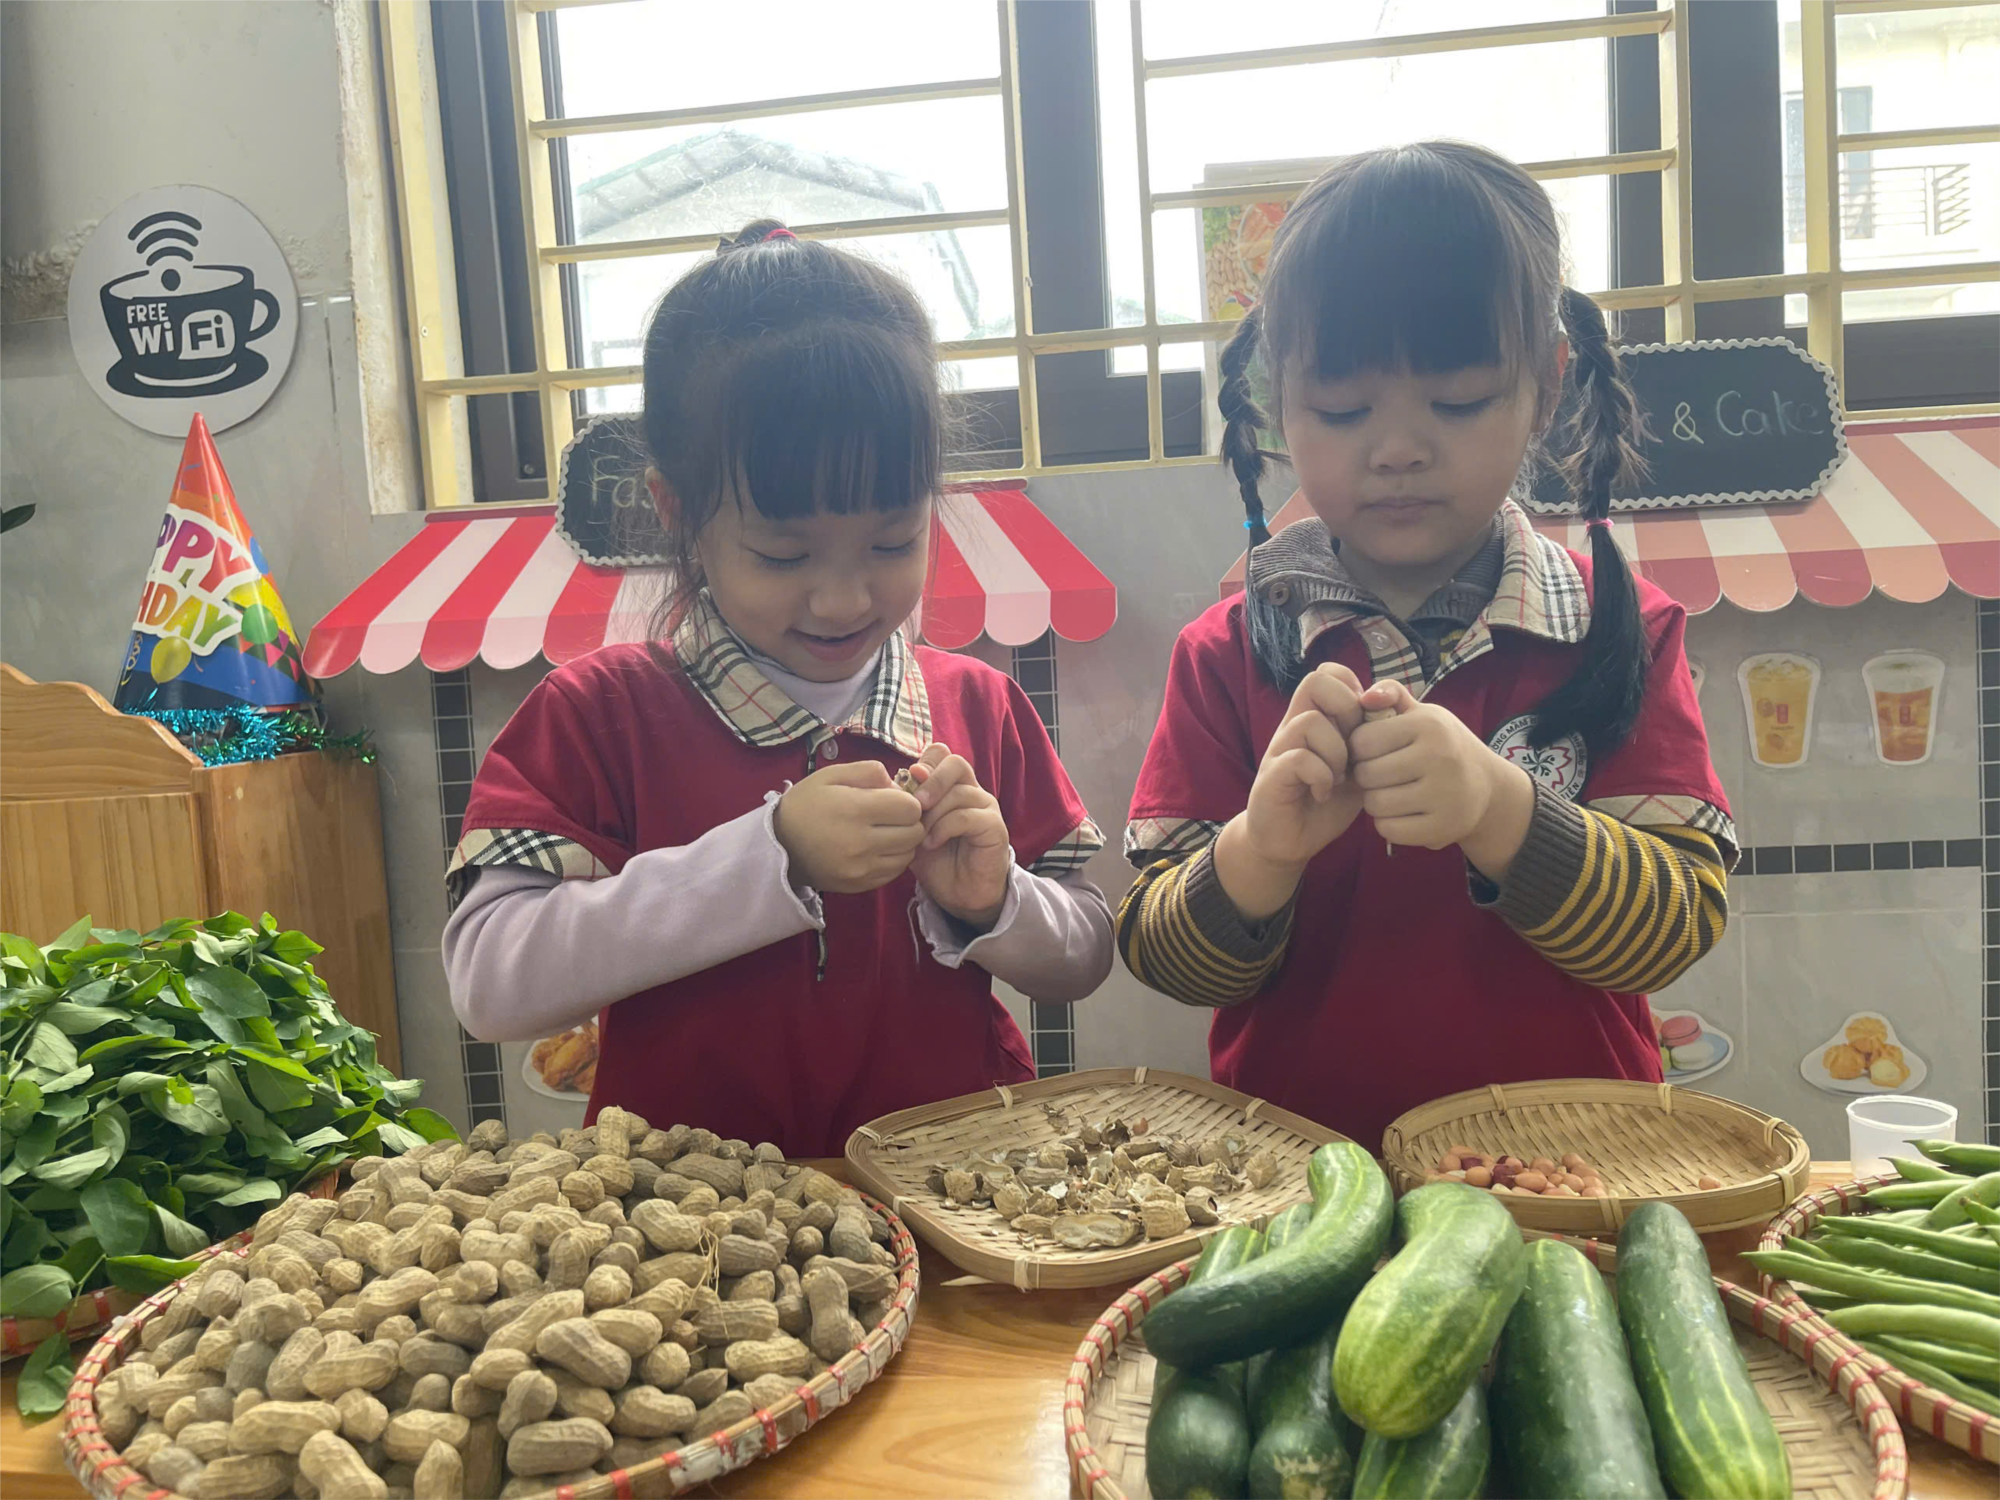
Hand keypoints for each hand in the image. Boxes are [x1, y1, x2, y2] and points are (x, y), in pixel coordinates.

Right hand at [773, 759, 925, 893]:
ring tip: (885, 832)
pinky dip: (893, 859)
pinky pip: (895, 872)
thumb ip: (867, 771)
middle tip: (892, 816)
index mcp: (855, 810)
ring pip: (909, 855)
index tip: (893, 799)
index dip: (907, 800)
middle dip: (909, 821)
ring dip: (903, 841)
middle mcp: (861, 843)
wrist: (778, 844)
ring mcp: (861, 869)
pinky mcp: (860, 885)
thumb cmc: (806, 804)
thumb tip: (897, 782)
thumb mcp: (830, 775)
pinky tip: (877, 849)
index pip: (911, 808)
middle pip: (915, 833)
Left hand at [907, 743, 1011, 929]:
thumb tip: (892, 785)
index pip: (942, 754)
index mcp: (952, 786)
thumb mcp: (913, 831)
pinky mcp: (994, 827)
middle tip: (915, 804)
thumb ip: (905, 809)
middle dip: (931, 781)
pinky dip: (945, 828)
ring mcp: (986, 807)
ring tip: (920, 835)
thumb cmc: (937, 861)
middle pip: (956, 762)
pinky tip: (932, 843)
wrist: (961, 895)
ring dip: (934, 812)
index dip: (924, 763)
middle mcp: (972, 791)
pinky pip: (968, 816)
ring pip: (960, 791)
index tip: (905, 784)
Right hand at [1214, 663, 1365, 919]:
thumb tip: (1395, 715)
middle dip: (1345, 711)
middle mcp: (1294, 726)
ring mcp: (1280, 749)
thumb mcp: (1357, 768)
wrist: (1290, 842)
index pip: (1329, 672)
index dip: (1352, 688)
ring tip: (1340, 778)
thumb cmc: (1324, 802)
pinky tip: (1324, 793)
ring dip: (1335, 752)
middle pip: (1315, 681)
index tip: (1363, 726)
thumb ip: (1370, 745)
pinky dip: (1320, 776)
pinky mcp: (1271, 777)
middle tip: (1354, 748)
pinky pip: (1299, 759)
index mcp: (1316, 719)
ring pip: (1310, 721)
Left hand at [1348, 680, 1534, 876]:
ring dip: (1376, 801)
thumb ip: (1392, 694)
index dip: (1360, 748)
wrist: (1489, 787)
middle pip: (1366, 774)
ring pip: (1374, 804)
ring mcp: (1443, 795)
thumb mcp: (1423, 714)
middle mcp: (1439, 757)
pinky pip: (1389, 830)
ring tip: (1392, 792)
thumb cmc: (1443, 746)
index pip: (1362, 740)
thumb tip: (1366, 696)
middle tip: (1383, 775)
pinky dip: (1389, 824)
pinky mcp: (1442, 827)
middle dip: (1366, 776)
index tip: (1374, 751)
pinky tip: (1402, 812)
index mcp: (1429, 725)